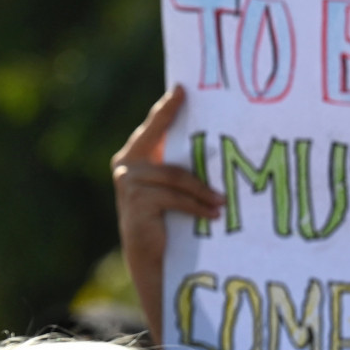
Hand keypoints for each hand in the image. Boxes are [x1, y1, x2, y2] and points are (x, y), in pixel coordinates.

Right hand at [111, 85, 223, 342]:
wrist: (151, 259)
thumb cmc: (167, 221)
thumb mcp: (173, 190)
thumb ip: (180, 168)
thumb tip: (214, 145)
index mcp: (134, 156)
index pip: (153, 127)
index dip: (166, 108)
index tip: (182, 89)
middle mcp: (126, 166)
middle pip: (159, 141)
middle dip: (176, 123)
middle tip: (204, 115)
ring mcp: (129, 184)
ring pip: (175, 176)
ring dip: (203, 189)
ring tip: (223, 200)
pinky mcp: (137, 204)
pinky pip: (175, 198)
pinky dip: (197, 206)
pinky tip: (213, 213)